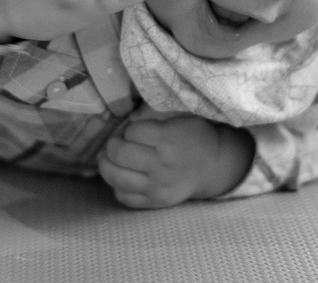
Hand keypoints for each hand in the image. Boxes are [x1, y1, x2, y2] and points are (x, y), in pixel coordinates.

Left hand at [98, 108, 254, 208]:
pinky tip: (121, 176)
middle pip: (121, 154)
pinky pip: (124, 197)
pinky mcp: (155, 202)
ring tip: (108, 158)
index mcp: (169, 139)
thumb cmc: (193, 136)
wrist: (212, 166)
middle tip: (116, 143)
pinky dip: (116, 186)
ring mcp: (158, 187)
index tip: (132, 130)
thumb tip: (125, 119)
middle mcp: (162, 165)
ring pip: (117, 178)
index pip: (133, 131)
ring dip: (106, 165)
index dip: (128, 129)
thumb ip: (153, 115)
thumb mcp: (179, 117)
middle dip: (112, 145)